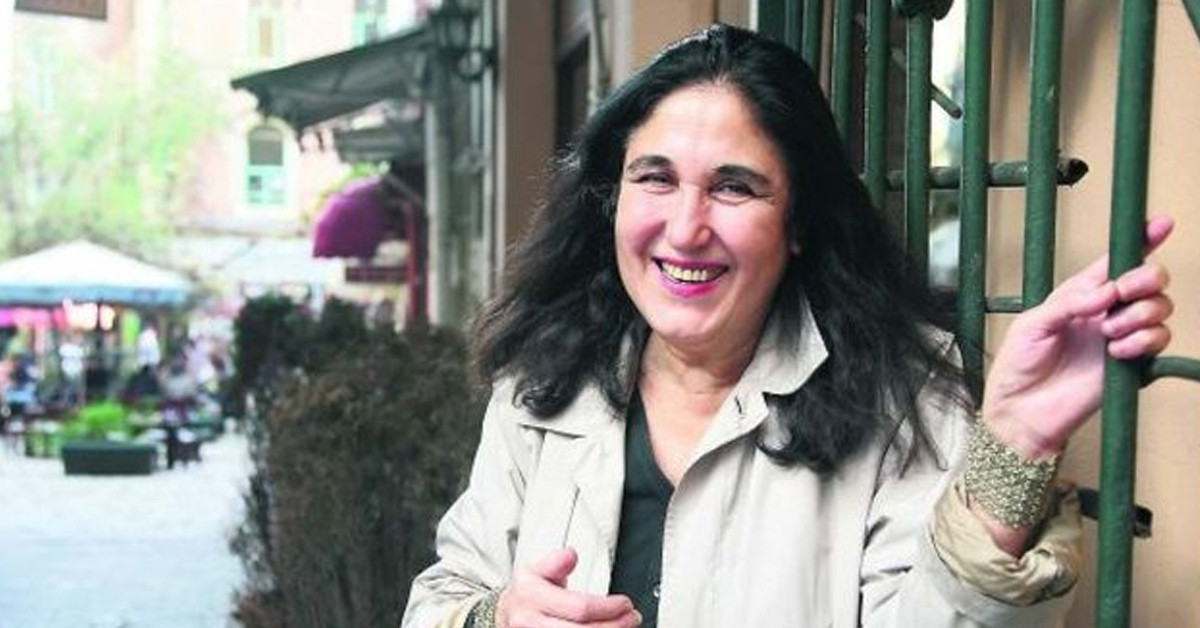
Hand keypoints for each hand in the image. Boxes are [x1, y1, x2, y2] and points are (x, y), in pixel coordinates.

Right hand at [497, 548, 641, 626]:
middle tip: (632, 618)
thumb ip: (555, 562)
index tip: (625, 603)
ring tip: (625, 627)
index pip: (579, 608)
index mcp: (531, 596)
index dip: (608, 607)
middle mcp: (530, 623)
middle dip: (615, 626)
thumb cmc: (527, 594)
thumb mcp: (535, 570)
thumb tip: (570, 555)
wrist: (504, 617)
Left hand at [981, 216, 1174, 458]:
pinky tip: (1116, 351)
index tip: (1161, 223)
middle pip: (1150, 279)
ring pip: (1160, 307)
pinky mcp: (1131, 363)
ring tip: (1107, 333)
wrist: (1022, 410)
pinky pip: (1158, 340)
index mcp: (1081, 294)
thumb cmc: (1019, 365)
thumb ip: (1069, 303)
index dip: (1142, 239)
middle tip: (1123, 293)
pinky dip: (1143, 341)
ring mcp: (1121, 336)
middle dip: (1145, 278)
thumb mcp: (1033, 324)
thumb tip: (1107, 292)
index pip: (1117, 261)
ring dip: (1138, 314)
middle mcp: (1106, 311)